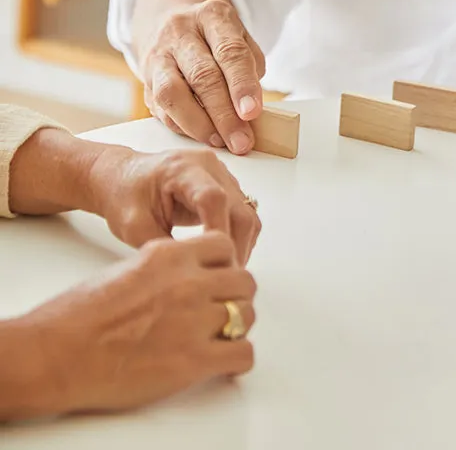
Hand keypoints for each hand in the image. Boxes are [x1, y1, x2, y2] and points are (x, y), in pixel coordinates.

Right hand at [23, 232, 255, 415]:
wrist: (54, 354)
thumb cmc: (76, 316)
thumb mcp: (127, 269)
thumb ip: (163, 266)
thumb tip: (182, 273)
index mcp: (171, 256)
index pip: (225, 245)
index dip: (224, 264)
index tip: (217, 278)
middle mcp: (189, 282)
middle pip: (244, 281)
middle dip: (235, 296)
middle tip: (221, 312)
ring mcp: (194, 320)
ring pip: (247, 315)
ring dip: (237, 327)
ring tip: (219, 338)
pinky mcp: (193, 360)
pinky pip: (243, 354)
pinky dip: (238, 360)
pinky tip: (222, 363)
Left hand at [90, 148, 261, 265]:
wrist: (122, 176)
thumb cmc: (123, 196)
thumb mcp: (134, 227)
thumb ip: (166, 248)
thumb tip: (193, 274)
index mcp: (182, 169)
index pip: (213, 198)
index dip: (218, 232)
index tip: (215, 262)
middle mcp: (208, 166)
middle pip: (239, 208)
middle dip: (236, 245)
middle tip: (225, 276)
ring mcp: (220, 173)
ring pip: (246, 212)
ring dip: (241, 243)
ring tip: (225, 269)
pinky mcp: (225, 184)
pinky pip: (242, 212)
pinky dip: (238, 235)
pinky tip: (224, 255)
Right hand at [142, 0, 265, 153]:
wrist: (166, 20)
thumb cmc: (214, 36)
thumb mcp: (239, 36)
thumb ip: (249, 67)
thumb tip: (249, 109)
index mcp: (211, 16)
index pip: (229, 51)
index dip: (242, 84)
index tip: (252, 112)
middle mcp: (180, 32)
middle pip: (202, 76)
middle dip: (224, 114)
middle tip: (241, 141)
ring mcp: (158, 56)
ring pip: (171, 94)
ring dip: (199, 125)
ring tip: (221, 142)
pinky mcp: (144, 80)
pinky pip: (160, 109)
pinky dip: (182, 127)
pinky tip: (201, 137)